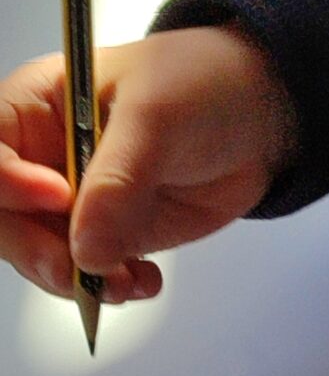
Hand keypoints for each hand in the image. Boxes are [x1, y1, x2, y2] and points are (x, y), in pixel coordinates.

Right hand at [0, 26, 299, 303]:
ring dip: (76, 281)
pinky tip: (143, 282)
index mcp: (35, 107)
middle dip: (34, 251)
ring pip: (39, 256)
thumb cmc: (201, 86)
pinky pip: (87, 276)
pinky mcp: (108, 236)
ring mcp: (73, 203)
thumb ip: (119, 180)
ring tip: (126, 281)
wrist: (257, 120)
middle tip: (78, 269)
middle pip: (3, 218)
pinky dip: (111, 290)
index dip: (5, 184)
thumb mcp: (157, 115)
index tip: (57, 198)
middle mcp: (41, 158)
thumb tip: (87, 249)